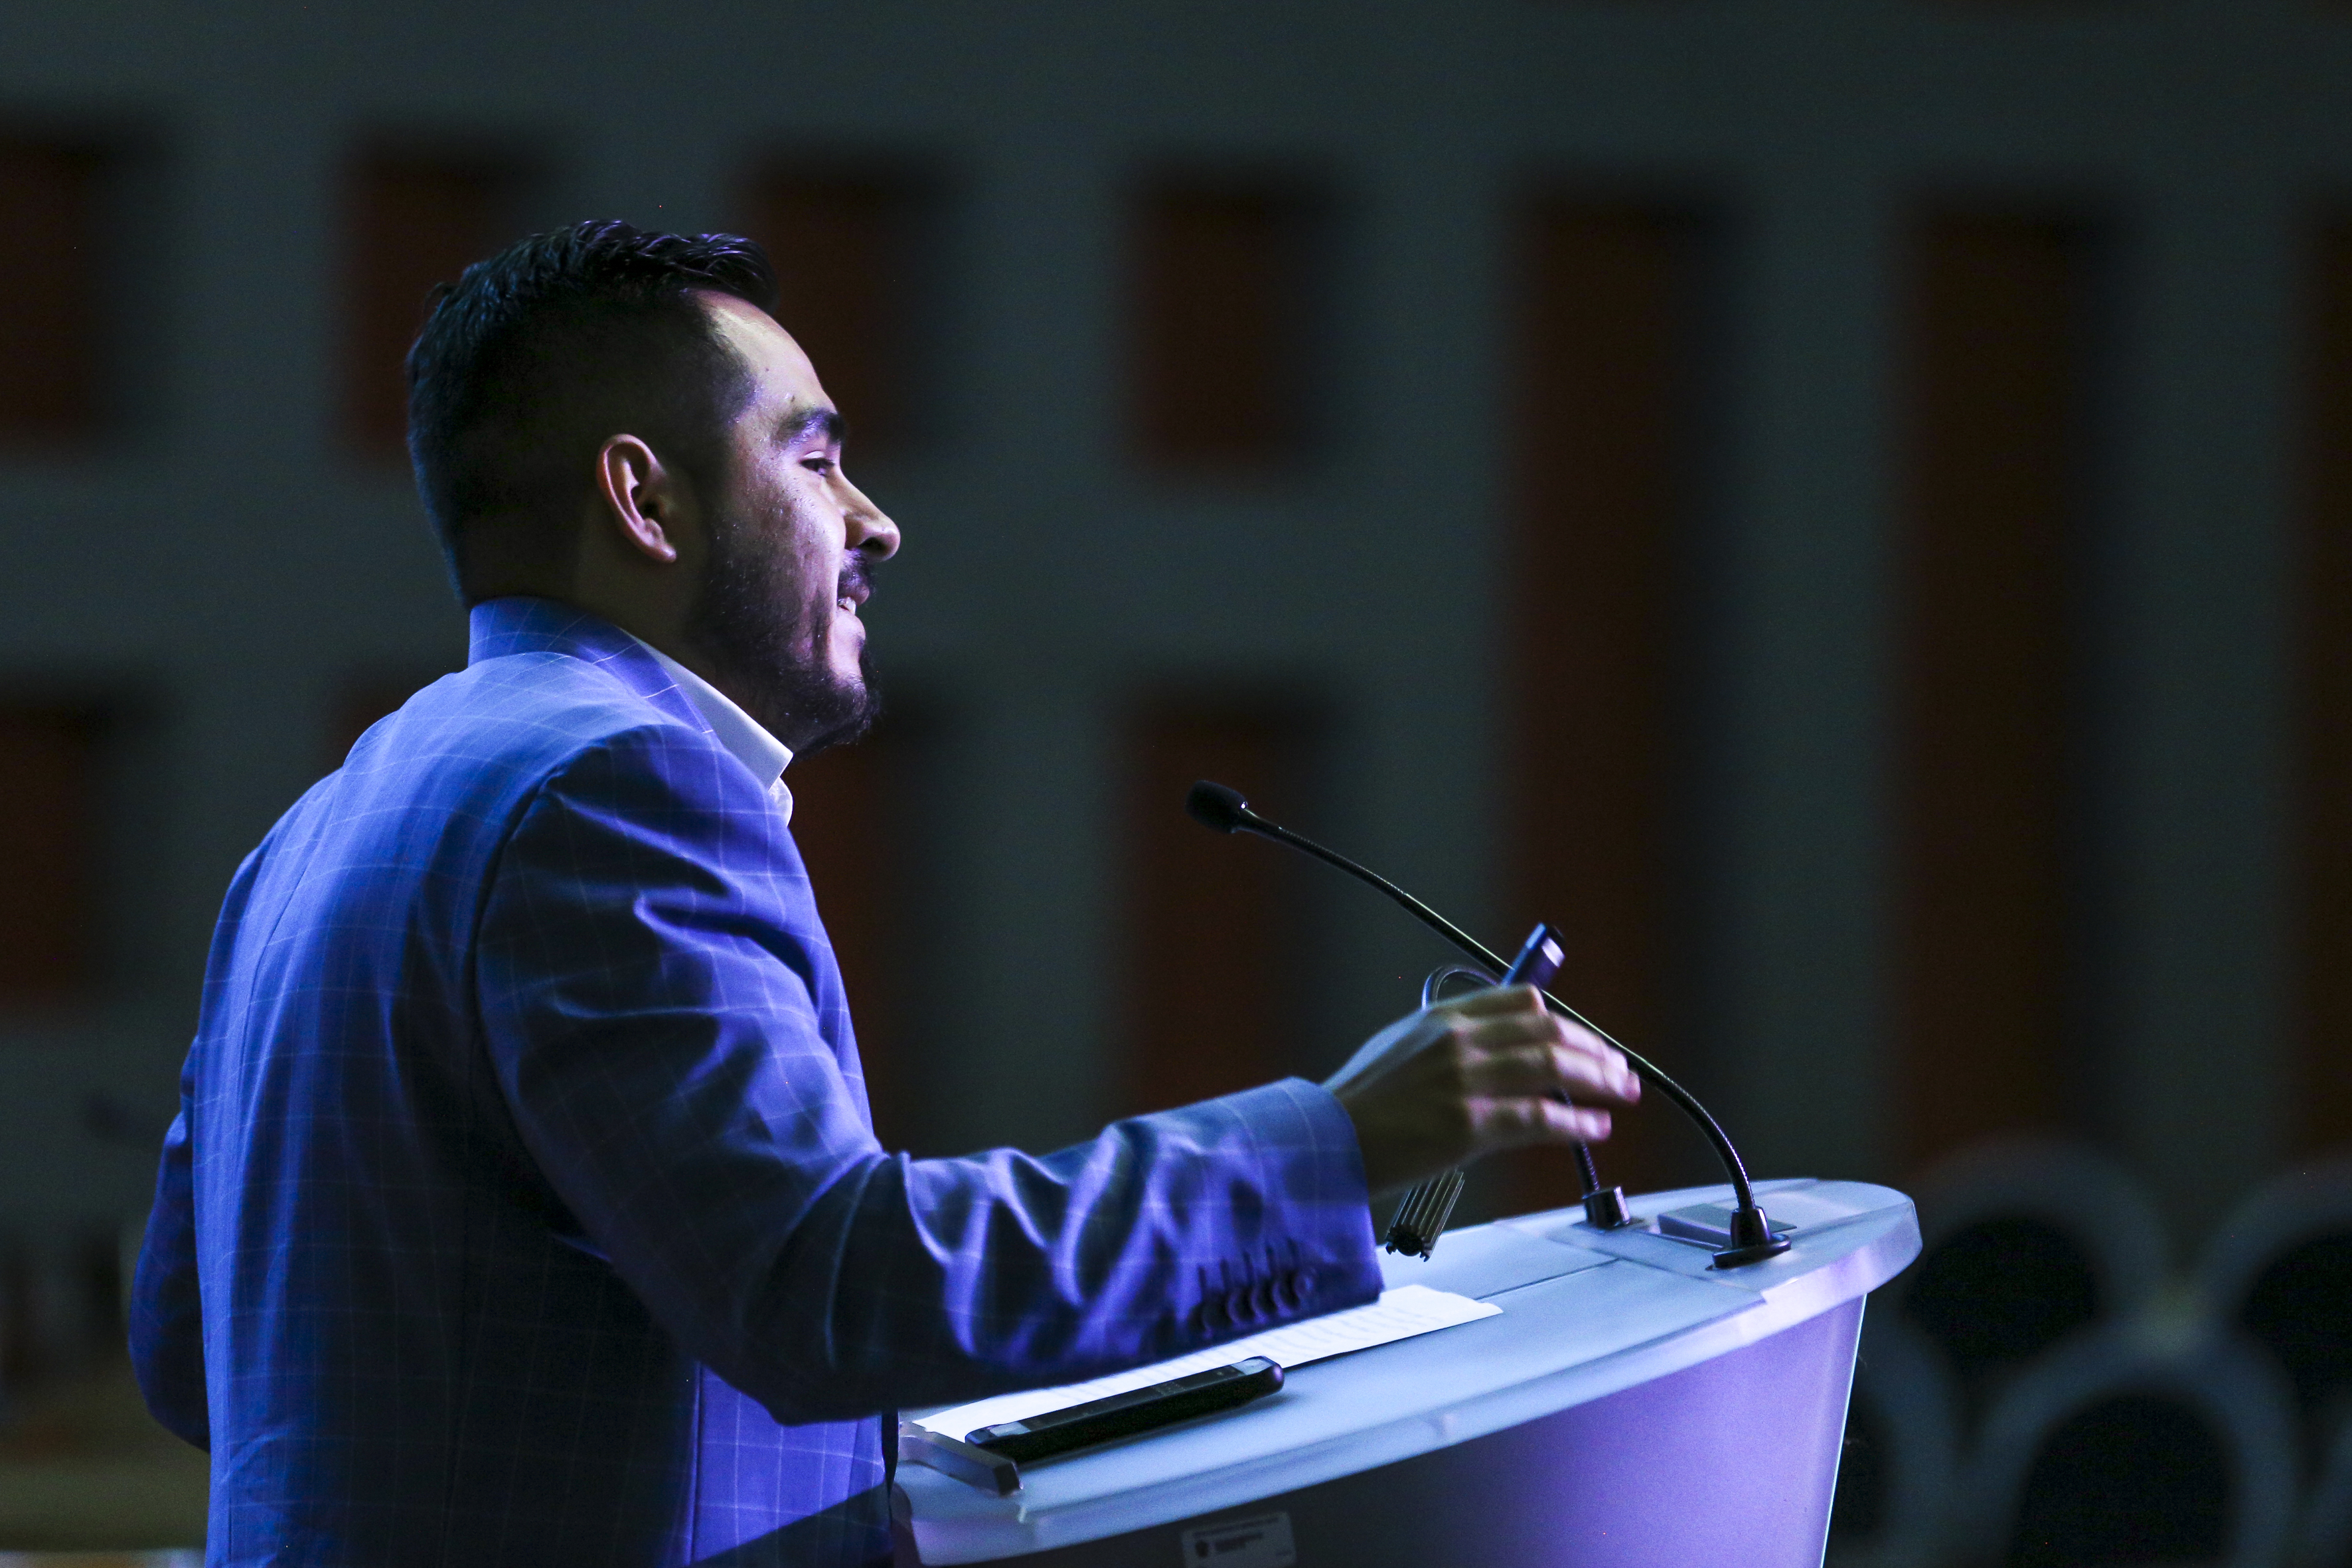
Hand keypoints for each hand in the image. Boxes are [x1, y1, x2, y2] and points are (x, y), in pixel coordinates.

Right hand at [1323, 986, 1639, 1195]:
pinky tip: (1595, 1128)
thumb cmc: (1360, 1105)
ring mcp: (1465, 1081)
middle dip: (1594, 1050)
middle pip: (1548, 1030)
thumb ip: (1448, 1043)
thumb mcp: (1401, 1050)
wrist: (1326, 1141)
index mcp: (1442, 1018)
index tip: (1587, 1041)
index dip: (1565, 1023)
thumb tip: (1495, 1053)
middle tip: (1620, 1071)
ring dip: (1598, 1081)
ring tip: (1622, 1094)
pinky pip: (1540, 1118)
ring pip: (1552, 1067)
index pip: (1522, 1002)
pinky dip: (1576, 1123)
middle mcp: (1458, 1041)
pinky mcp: (1469, 1125)